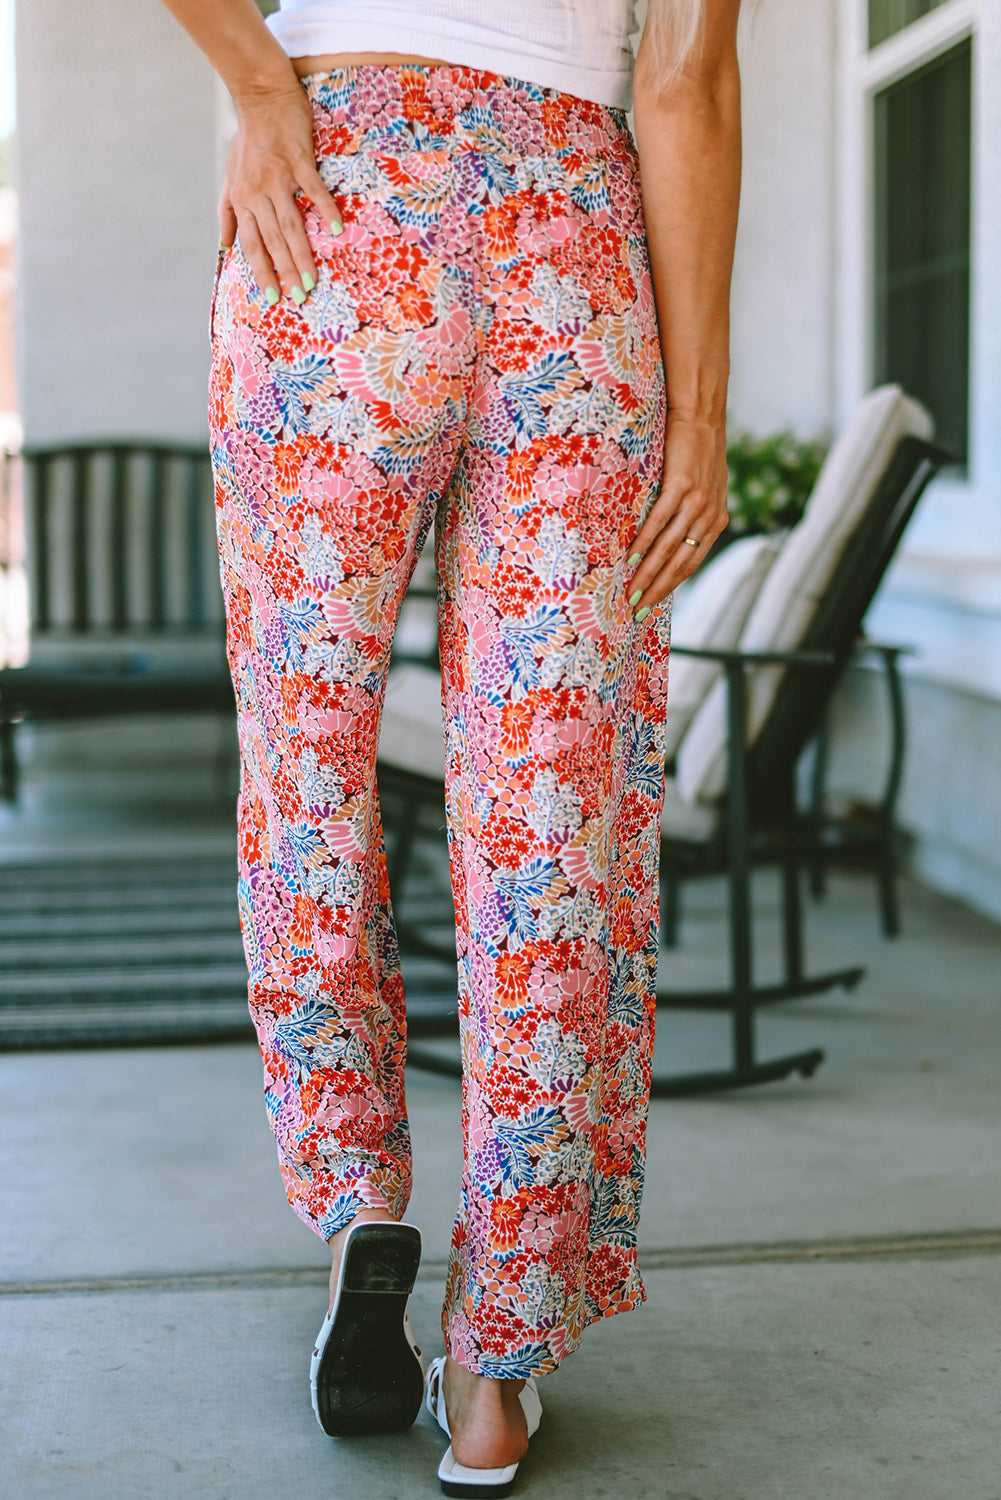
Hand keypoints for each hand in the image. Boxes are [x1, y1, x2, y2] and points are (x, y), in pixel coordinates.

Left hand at [220, 82, 344, 302]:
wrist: (261, 97)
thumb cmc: (248, 140)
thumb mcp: (231, 177)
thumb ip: (228, 212)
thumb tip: (223, 245)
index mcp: (243, 199)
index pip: (252, 245)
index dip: (261, 272)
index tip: (272, 298)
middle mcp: (258, 192)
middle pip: (272, 241)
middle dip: (285, 272)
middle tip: (298, 298)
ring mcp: (279, 177)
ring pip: (290, 224)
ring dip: (301, 254)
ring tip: (312, 279)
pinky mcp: (299, 160)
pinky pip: (313, 190)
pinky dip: (325, 209)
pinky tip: (338, 229)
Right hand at [625, 413, 728, 617]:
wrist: (701, 416)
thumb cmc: (698, 451)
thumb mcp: (706, 487)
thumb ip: (696, 514)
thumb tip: (674, 537)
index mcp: (717, 520)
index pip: (692, 563)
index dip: (671, 586)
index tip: (651, 604)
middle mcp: (709, 516)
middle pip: (680, 563)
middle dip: (657, 589)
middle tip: (636, 609)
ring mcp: (695, 502)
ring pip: (668, 548)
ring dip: (647, 573)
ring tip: (630, 591)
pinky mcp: (680, 487)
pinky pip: (659, 523)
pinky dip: (643, 544)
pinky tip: (630, 559)